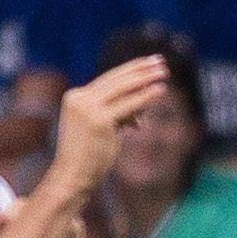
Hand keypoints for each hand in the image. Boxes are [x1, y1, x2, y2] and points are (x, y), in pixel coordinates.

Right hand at [45, 55, 169, 199]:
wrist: (73, 176)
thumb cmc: (89, 157)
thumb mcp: (103, 130)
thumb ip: (117, 117)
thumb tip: (138, 116)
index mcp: (75, 97)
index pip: (107, 80)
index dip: (129, 70)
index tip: (146, 63)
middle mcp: (79, 98)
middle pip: (115, 79)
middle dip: (140, 69)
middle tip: (160, 61)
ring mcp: (88, 108)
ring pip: (123, 88)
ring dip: (145, 78)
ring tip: (164, 71)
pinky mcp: (100, 120)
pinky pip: (129, 105)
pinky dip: (146, 96)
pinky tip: (161, 89)